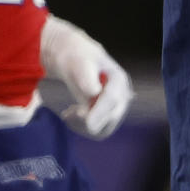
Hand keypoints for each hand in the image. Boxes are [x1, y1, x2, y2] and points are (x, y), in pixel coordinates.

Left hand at [40, 15, 133, 138]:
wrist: (77, 60)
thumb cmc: (77, 59)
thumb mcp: (79, 63)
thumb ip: (86, 77)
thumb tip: (94, 92)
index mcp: (119, 79)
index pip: (113, 99)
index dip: (99, 111)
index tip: (83, 119)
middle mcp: (122, 95)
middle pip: (111, 117)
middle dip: (88, 120)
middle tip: (67, 113)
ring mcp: (116, 107)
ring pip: (104, 129)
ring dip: (84, 126)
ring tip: (68, 113)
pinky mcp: (107, 116)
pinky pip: (98, 131)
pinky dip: (82, 128)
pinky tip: (70, 114)